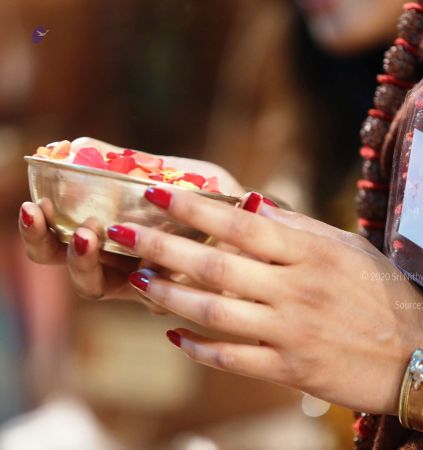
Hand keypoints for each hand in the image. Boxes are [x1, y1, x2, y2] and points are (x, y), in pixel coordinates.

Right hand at [19, 137, 245, 310]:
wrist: (257, 218)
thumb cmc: (208, 195)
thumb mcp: (168, 172)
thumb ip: (126, 163)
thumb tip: (73, 143)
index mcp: (112, 236)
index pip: (60, 240)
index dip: (39, 230)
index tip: (35, 205)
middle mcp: (120, 265)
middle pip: (69, 268)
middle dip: (53, 247)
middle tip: (50, 219)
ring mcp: (143, 286)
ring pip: (98, 288)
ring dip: (85, 262)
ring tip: (89, 233)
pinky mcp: (172, 297)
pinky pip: (146, 298)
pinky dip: (139, 278)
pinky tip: (143, 261)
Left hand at [109, 185, 422, 415]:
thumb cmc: (385, 292)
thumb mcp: (346, 248)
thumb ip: (297, 230)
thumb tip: (252, 208)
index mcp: (311, 252)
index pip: (240, 224)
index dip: (194, 207)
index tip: (158, 193)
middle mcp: (295, 289)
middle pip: (216, 264)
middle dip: (163, 247)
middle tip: (122, 234)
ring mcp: (290, 331)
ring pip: (215, 311)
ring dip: (170, 295)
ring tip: (137, 281)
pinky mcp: (290, 369)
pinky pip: (233, 358)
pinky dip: (200, 347)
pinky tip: (174, 336)